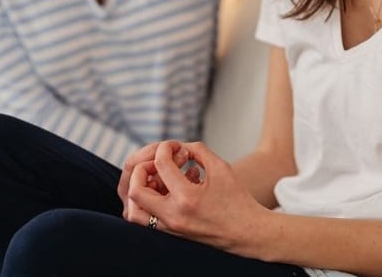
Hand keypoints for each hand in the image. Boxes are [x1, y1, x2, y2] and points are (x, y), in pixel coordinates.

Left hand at [125, 141, 266, 254]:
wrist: (248, 233)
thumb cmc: (237, 199)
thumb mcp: (220, 167)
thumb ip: (197, 150)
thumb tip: (178, 146)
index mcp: (187, 198)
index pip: (160, 164)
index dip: (166, 148)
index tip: (177, 147)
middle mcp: (174, 216)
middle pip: (135, 190)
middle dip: (141, 169)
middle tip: (158, 162)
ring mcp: (171, 228)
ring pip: (134, 212)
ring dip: (139, 190)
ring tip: (155, 178)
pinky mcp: (171, 234)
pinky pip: (146, 220)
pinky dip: (147, 202)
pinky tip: (166, 190)